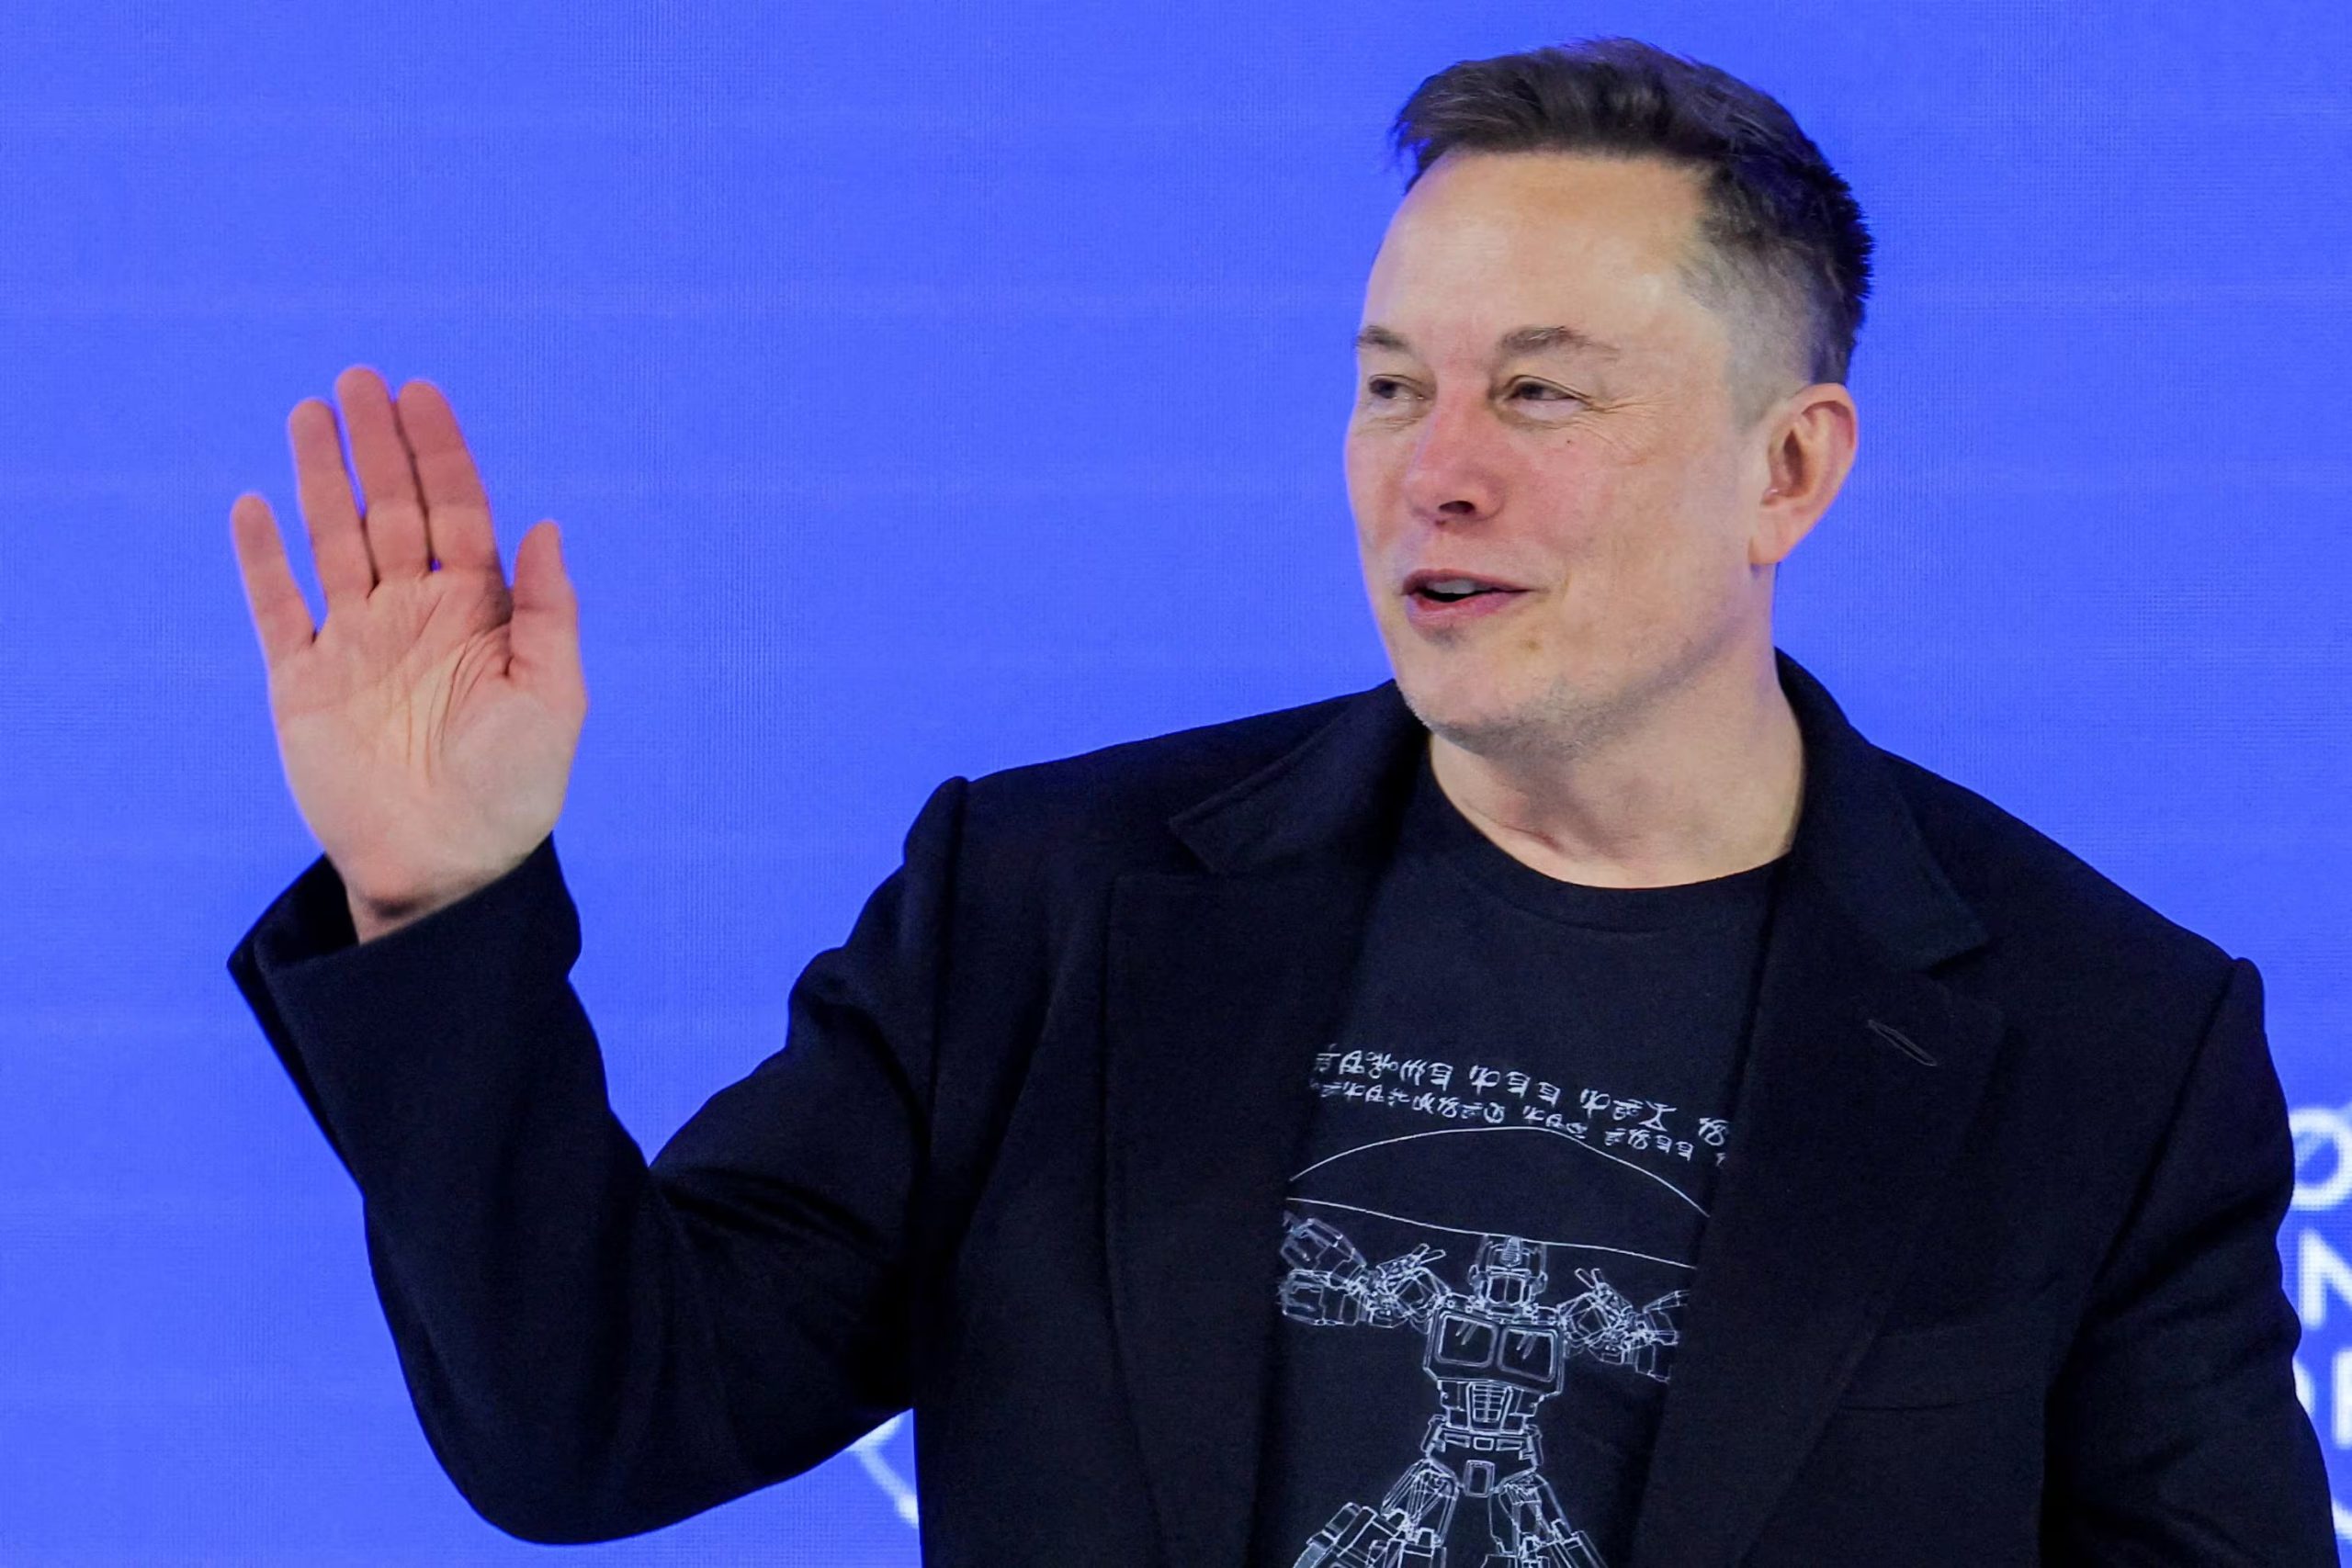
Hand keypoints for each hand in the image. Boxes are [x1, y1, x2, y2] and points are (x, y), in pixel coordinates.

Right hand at [230, 366, 585, 932]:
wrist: (447, 870)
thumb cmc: (514, 791)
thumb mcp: (553, 697)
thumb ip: (547, 612)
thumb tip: (545, 526)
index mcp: (478, 614)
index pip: (458, 512)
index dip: (441, 454)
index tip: (422, 395)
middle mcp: (414, 616)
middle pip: (392, 510)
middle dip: (378, 446)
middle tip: (361, 379)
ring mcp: (356, 645)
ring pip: (333, 540)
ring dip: (322, 477)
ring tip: (310, 412)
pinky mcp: (304, 683)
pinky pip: (278, 608)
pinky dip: (263, 559)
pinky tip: (254, 505)